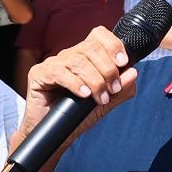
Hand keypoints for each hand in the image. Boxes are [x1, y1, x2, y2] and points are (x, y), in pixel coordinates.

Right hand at [19, 23, 139, 138]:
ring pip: (78, 60)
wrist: (55, 136)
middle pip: (91, 47)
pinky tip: (84, 95)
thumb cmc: (76, 117)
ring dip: (95, 80)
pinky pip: (59, 72)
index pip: (98, 35)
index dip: (113, 44)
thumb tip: (133, 72)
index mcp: (84, 57)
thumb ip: (120, 90)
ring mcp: (52, 64)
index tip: (123, 63)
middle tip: (113, 89)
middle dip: (108, 68)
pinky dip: (76, 83)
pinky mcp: (38, 74)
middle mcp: (68, 56)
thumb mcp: (105, 104)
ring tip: (101, 98)